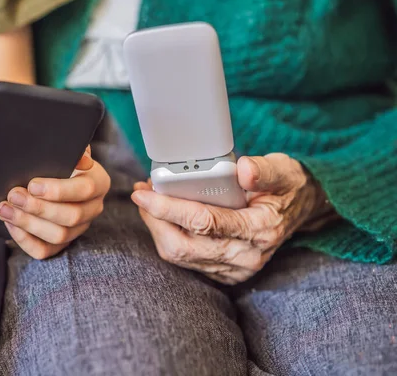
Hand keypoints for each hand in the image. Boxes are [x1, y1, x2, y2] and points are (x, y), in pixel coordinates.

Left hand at [0, 146, 109, 258]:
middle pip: (71, 217)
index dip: (58, 190)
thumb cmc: (59, 160)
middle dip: (38, 208)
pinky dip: (25, 240)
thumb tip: (82, 158)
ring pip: (59, 235)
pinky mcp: (62, 243)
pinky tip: (10, 224)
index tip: (32, 184)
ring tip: (5, 209)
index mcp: (99, 182)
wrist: (51, 173)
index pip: (85, 190)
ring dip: (28, 223)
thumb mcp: (67, 150)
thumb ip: (74, 150)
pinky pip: (45, 250)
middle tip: (13, 196)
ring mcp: (79, 229)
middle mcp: (93, 208)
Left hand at [132, 153, 334, 284]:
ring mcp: (234, 269)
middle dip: (154, 220)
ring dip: (157, 227)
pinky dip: (168, 237)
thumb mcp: (283, 170)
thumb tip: (243, 170)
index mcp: (260, 230)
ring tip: (150, 200)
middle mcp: (246, 256)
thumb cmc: (287, 187)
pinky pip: (185, 260)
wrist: (300, 210)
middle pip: (183, 246)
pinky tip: (164, 215)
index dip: (168, 207)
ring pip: (179, 256)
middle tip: (142, 193)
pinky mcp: (224, 272)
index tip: (143, 192)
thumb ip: (264, 170)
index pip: (204, 222)